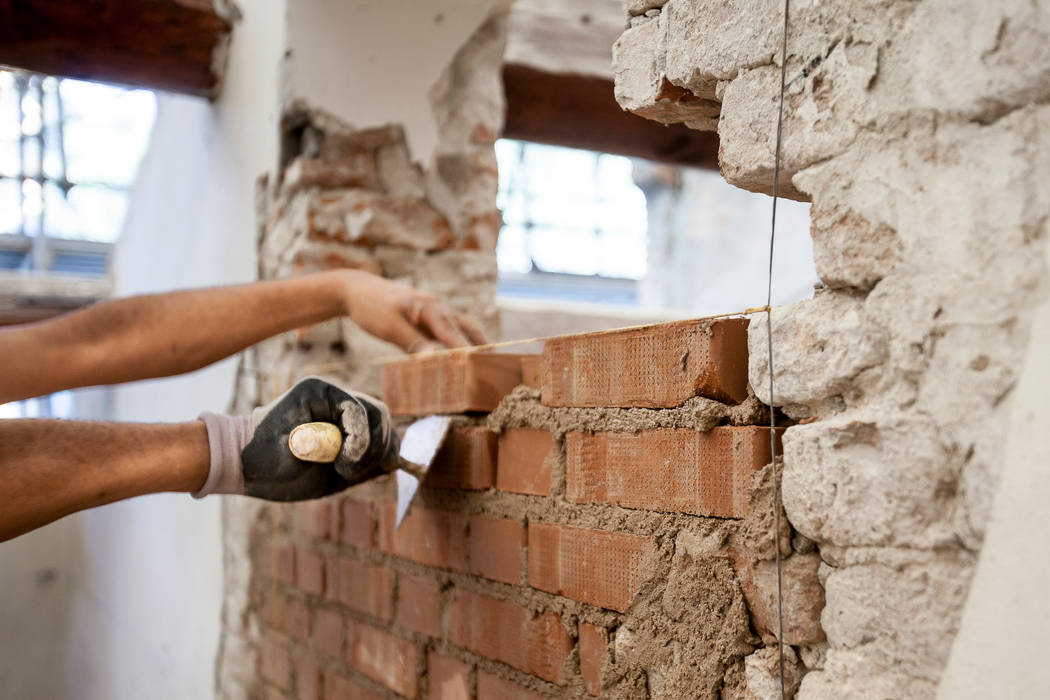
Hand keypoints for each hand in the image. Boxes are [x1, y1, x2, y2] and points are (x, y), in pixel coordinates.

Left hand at [195, 377, 397, 500]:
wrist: (250, 466)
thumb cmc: (261, 455)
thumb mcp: (283, 450)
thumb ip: (316, 445)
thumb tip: (347, 443)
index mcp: (320, 392)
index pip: (359, 409)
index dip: (359, 439)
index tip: (343, 465)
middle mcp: (339, 401)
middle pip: (378, 416)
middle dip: (372, 448)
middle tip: (347, 473)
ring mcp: (348, 420)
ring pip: (385, 430)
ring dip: (379, 456)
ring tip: (351, 475)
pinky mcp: (354, 440)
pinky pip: (382, 446)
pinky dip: (381, 462)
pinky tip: (366, 475)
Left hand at [337, 270, 487, 352]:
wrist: (357, 290)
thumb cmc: (371, 307)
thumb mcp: (389, 326)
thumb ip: (411, 342)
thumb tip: (431, 360)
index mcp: (429, 307)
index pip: (453, 333)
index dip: (467, 350)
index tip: (479, 364)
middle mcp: (436, 308)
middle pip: (466, 327)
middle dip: (481, 344)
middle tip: (495, 363)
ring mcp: (432, 312)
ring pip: (460, 327)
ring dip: (473, 341)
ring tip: (486, 360)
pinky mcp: (425, 318)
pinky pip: (448, 330)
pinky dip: (458, 341)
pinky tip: (461, 354)